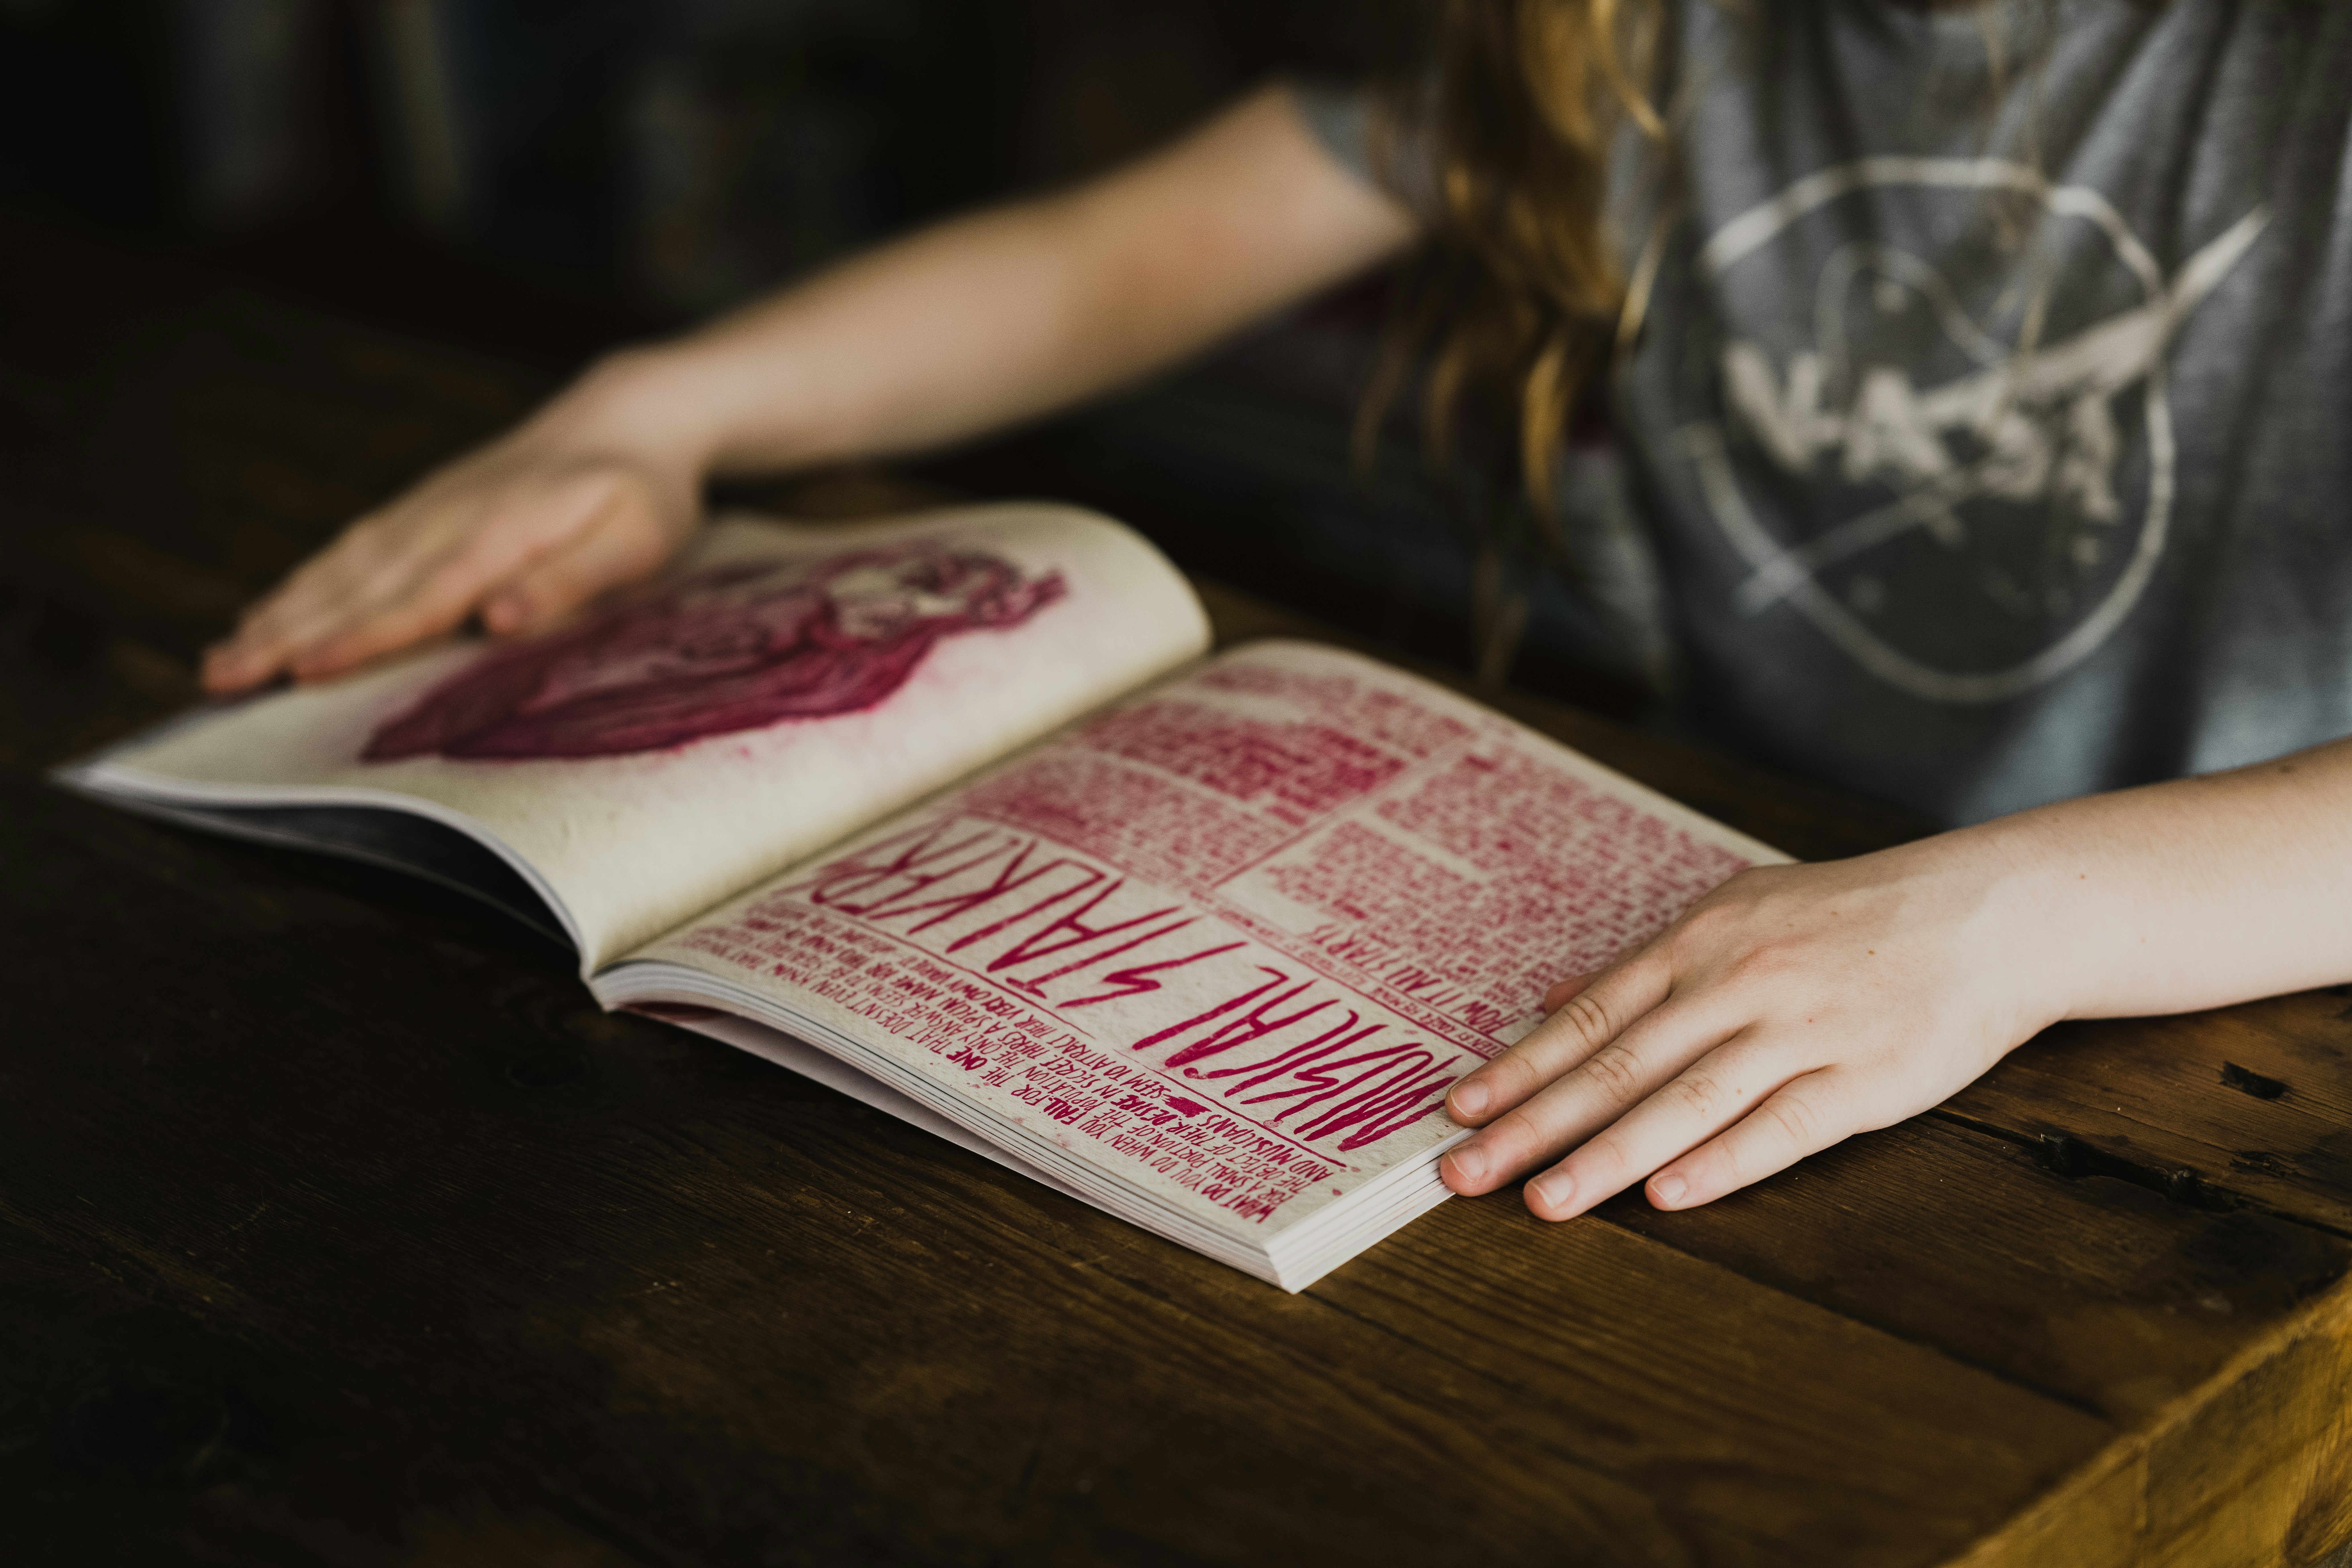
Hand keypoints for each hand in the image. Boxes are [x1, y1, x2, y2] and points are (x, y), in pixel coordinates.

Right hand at [201, 356, 703, 693]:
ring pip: (339, 571)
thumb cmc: (643, 492)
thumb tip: (500, 618)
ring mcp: (426, 512)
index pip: (420, 598)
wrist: (626, 419)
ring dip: (278, 615)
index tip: (304, 671)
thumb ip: (571, 578)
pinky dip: (304, 587)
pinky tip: (268, 616)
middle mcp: (447, 520)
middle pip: (358, 588)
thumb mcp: (636, 539)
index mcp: (500, 534)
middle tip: (219, 680)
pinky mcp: (420, 511)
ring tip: (222, 661)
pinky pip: (350, 553)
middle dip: (286, 635)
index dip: (361, 637)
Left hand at [1439, 841, 2067, 1218]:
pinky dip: (1720, 1163)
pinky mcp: (1862, 1081)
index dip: (1520, 1069)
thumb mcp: (1738, 910)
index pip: (1588, 1019)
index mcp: (1701, 944)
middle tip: (1463, 1172)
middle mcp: (1738, 985)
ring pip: (1684, 1104)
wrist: (1984, 912)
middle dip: (1532, 1123)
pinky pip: (1779, 1129)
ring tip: (1543, 1200)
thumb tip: (1554, 999)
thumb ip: (1645, 963)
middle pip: (1617, 1066)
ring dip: (1607, 1158)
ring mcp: (1800, 1034)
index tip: (1459, 1111)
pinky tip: (1668, 1196)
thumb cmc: (1850, 914)